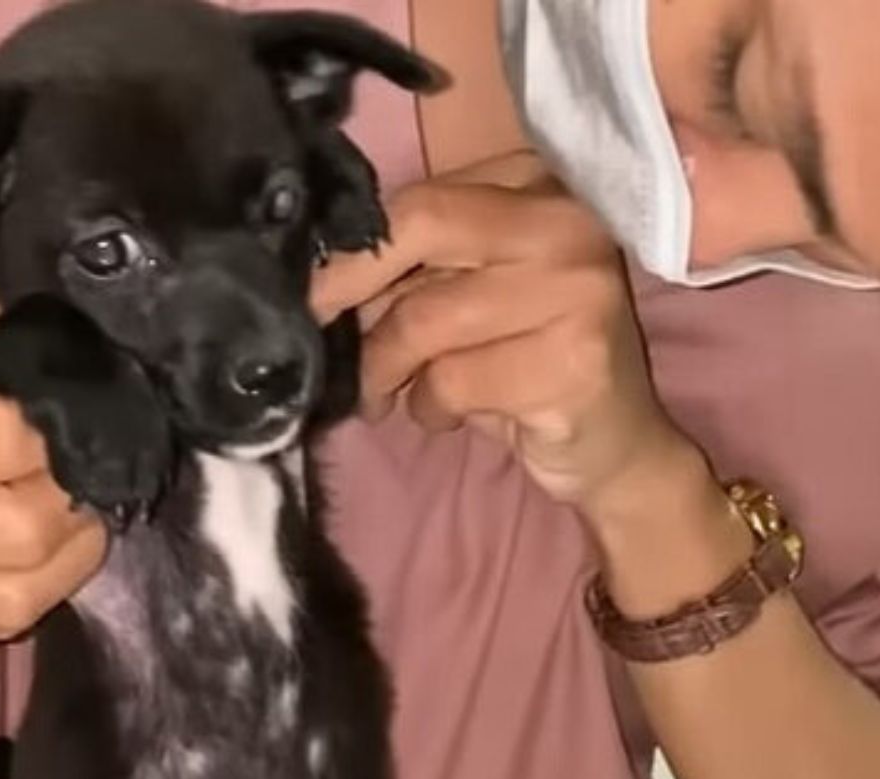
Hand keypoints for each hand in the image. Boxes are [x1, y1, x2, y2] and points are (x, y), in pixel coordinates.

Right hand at [0, 273, 105, 644]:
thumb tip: (66, 375)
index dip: (59, 428)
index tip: (72, 412)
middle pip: (18, 533)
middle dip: (75, 494)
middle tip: (83, 463)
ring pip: (14, 599)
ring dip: (69, 553)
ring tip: (71, 505)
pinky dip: (27, 586)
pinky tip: (24, 543)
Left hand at [311, 152, 692, 511]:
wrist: (615, 445)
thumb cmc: (526, 361)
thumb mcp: (467, 298)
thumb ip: (413, 270)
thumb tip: (317, 274)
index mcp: (537, 185)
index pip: (421, 198)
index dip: (352, 248)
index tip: (310, 291)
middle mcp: (567, 220)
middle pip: (421, 228)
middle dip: (350, 289)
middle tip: (321, 338)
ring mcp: (579, 287)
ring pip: (425, 319)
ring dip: (385, 371)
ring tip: (389, 394)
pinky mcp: (576, 359)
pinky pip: (452, 380)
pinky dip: (429, 408)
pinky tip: (446, 415)